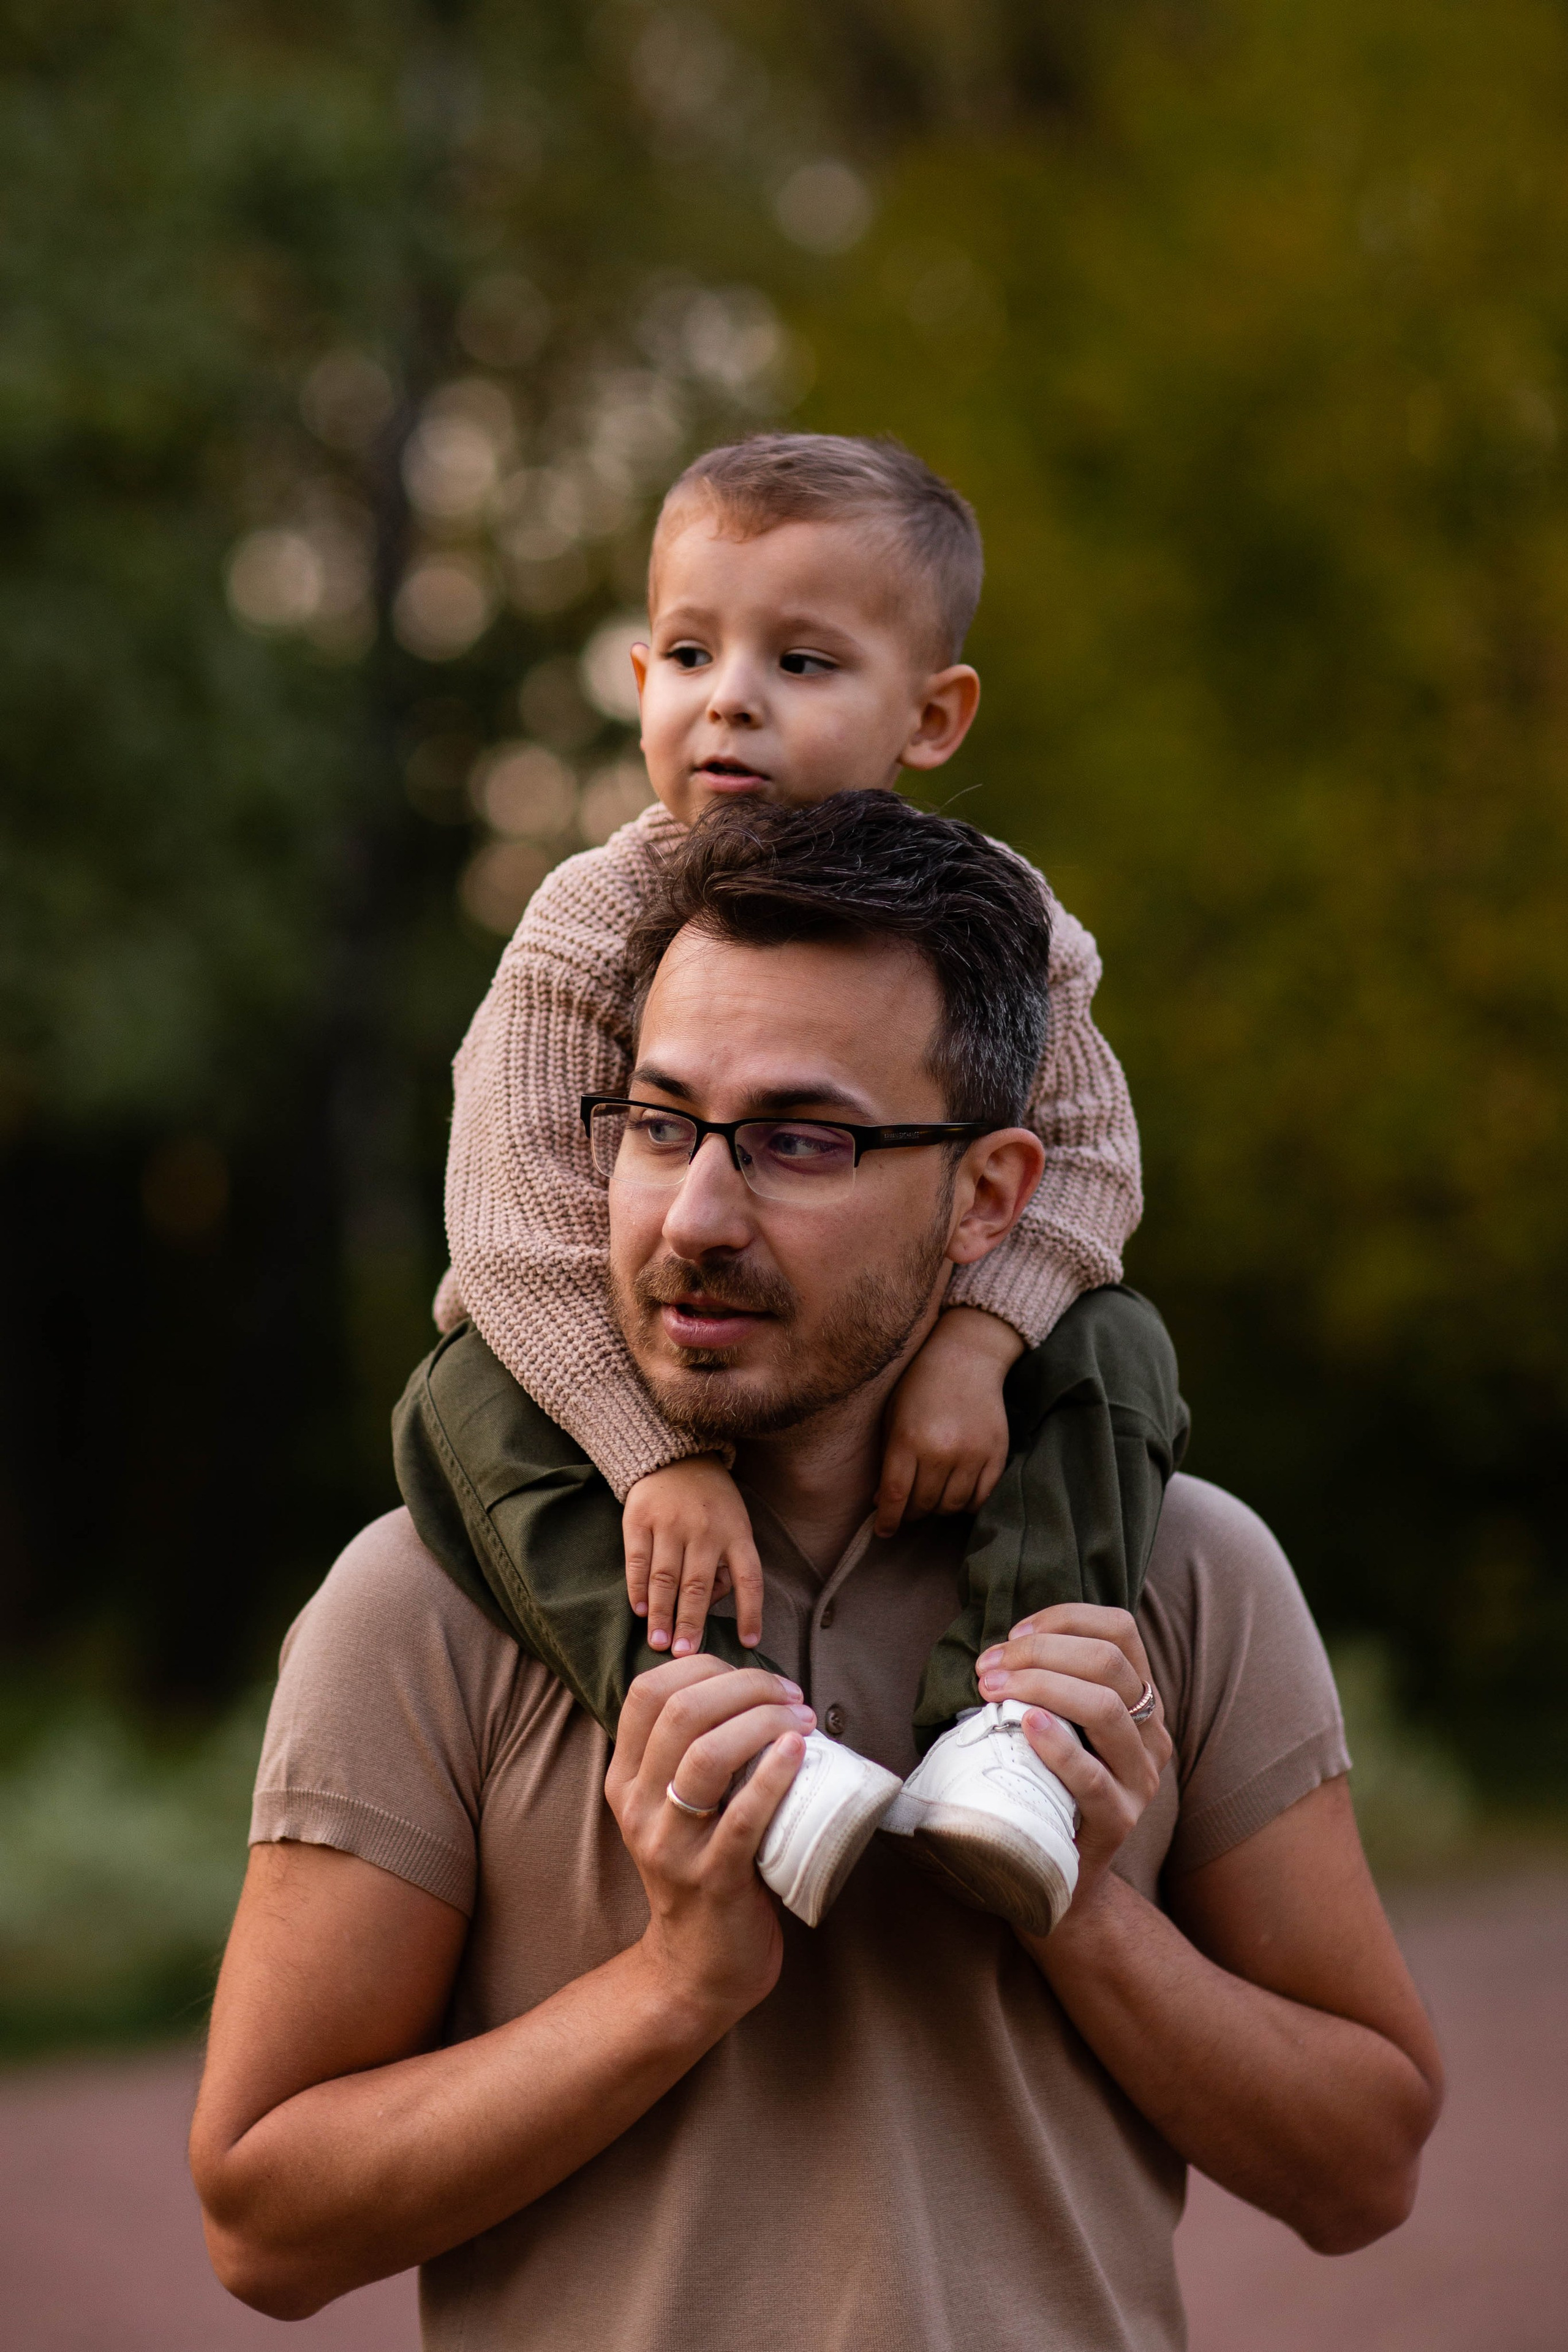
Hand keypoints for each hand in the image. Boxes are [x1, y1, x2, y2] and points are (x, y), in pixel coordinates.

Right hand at [605, 1658, 815, 2026]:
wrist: (698, 1967)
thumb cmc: (702, 1871)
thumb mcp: (674, 1808)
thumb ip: (690, 1753)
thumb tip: (748, 1687)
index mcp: (625, 1781)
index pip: (648, 1692)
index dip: (706, 1666)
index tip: (754, 1677)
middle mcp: (638, 1807)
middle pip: (680, 1712)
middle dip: (744, 1686)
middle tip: (790, 1695)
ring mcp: (672, 1845)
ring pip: (706, 1754)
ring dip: (762, 1721)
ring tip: (801, 1719)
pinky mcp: (714, 1878)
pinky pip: (743, 1815)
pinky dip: (775, 1774)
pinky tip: (800, 1751)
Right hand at [624, 1457, 763, 1656]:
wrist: (675, 1456)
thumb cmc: (711, 1503)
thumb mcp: (735, 1525)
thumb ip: (727, 1565)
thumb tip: (711, 1606)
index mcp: (737, 1533)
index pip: (750, 1578)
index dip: (750, 1612)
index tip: (748, 1643)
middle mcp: (706, 1530)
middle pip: (698, 1585)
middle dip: (691, 1623)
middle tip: (684, 1656)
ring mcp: (671, 1523)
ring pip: (666, 1577)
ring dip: (662, 1614)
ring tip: (659, 1643)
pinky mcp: (640, 1519)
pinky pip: (637, 1560)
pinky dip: (638, 1588)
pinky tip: (640, 1611)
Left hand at [874, 1307, 1024, 1535]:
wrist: (966, 1356)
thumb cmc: (920, 1384)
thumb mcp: (893, 1416)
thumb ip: (887, 1459)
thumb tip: (882, 1502)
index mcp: (908, 1440)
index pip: (895, 1496)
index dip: (888, 1520)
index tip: (883, 1531)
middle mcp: (941, 1451)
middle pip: (924, 1505)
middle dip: (911, 1512)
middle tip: (907, 1508)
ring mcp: (972, 1454)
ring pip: (952, 1506)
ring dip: (938, 1509)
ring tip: (931, 1498)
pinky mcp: (996, 1454)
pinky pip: (981, 1497)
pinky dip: (967, 1504)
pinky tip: (956, 1494)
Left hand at [975, 1604, 1171, 1914]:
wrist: (1060, 1875)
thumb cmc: (1047, 1783)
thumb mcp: (1060, 1723)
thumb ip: (1050, 1683)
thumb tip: (997, 1648)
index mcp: (1140, 1698)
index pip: (1120, 1629)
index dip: (1064, 1618)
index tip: (1013, 1633)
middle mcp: (1151, 1732)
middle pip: (1109, 1662)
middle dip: (1041, 1651)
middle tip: (989, 1666)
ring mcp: (1140, 1778)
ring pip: (1104, 1707)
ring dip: (1040, 1686)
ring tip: (993, 1689)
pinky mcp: (1119, 1821)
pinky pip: (1092, 1775)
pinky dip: (1057, 1744)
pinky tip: (1027, 1726)